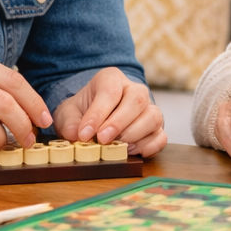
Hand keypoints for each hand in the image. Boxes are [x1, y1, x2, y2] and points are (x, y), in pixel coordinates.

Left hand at [52, 68, 166, 157]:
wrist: (98, 116)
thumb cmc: (84, 111)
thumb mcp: (69, 112)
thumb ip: (69, 122)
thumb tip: (75, 135)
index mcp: (111, 79)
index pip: (110, 91)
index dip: (98, 114)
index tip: (84, 134)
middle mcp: (135, 90)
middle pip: (137, 100)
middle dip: (119, 123)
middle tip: (102, 140)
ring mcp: (149, 108)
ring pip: (154, 117)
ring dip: (135, 135)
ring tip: (117, 147)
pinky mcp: (157, 128)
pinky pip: (161, 137)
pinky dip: (149, 147)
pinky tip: (132, 151)